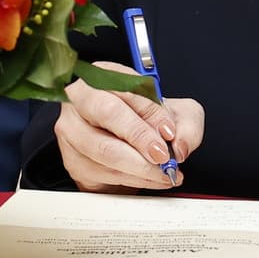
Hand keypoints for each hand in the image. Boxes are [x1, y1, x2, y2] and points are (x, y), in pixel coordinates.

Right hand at [55, 61, 205, 191]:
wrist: (130, 145)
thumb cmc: (149, 122)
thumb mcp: (177, 114)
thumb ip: (187, 124)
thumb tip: (180, 145)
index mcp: (104, 77)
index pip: (126, 87)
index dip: (150, 111)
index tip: (169, 132)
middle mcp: (80, 100)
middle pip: (107, 113)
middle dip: (139, 137)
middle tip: (163, 156)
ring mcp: (71, 131)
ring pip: (104, 150)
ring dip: (140, 167)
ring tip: (164, 173)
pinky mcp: (72, 160)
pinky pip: (101, 173)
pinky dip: (131, 180)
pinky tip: (149, 179)